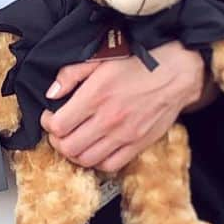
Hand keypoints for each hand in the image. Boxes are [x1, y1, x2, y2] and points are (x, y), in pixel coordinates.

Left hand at [40, 41, 205, 173]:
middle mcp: (108, 119)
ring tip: (74, 140)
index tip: (50, 116)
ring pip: (86, 160)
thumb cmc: (139, 62)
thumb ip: (72, 74)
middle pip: (68, 147)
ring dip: (74, 153)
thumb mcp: (101, 57)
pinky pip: (110, 165)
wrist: (175, 72)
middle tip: (59, 131)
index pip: (58, 125)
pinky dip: (97, 162)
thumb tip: (52, 92)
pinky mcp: (138, 145)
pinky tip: (95, 148)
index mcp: (96, 95)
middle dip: (57, 140)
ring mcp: (124, 135)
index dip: (47, 123)